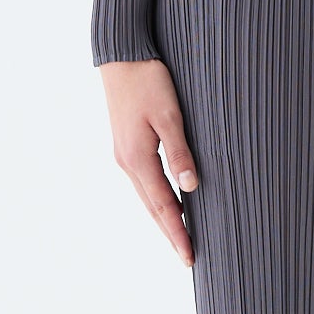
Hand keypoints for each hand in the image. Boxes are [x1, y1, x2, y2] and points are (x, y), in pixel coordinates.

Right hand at [100, 58, 198, 265]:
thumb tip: (192, 187)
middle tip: (189, 257)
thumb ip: (180, 151)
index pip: (164, 206)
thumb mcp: (169, 114)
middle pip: (153, 207)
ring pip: (148, 196)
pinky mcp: (127, 145)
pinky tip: (169, 201)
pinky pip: (144, 182)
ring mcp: (125, 155)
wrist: (121, 56)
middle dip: (171, 233)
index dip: (178, 232)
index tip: (190, 257)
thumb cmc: (149, 80)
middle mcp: (128, 162)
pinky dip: (158, 198)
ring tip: (180, 237)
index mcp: (138, 159)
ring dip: (164, 218)